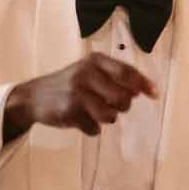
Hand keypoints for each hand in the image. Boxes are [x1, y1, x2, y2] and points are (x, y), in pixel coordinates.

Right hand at [4, 55, 157, 138]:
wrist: (33, 97)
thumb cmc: (69, 84)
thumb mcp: (89, 72)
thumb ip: (114, 77)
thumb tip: (142, 90)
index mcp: (95, 61)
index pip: (127, 72)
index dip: (144, 84)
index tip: (155, 95)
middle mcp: (86, 73)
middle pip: (123, 98)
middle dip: (122, 107)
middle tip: (111, 105)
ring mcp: (77, 92)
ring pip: (110, 116)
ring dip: (106, 119)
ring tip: (93, 112)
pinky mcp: (69, 111)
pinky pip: (94, 128)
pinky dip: (90, 128)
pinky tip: (79, 119)